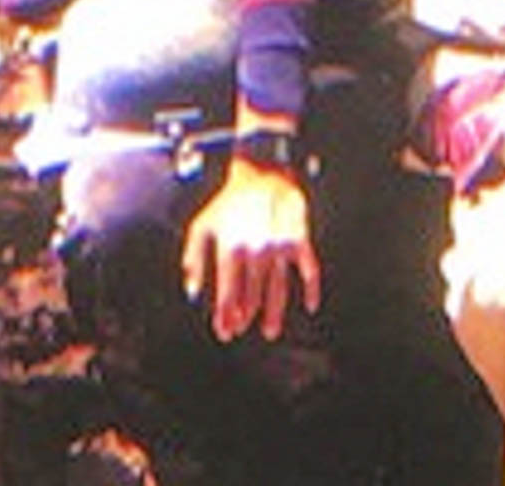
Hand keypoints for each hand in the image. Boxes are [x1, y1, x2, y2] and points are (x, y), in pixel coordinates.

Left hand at [180, 158, 320, 341]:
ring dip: (274, 312)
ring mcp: (279, 246)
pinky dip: (312, 289)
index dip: (226, 315)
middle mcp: (256, 250)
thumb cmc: (229, 200)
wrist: (262, 171)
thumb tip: (192, 292)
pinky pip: (309, 269)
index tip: (224, 333)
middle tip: (240, 330)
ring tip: (269, 331)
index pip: (229, 291)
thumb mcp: (202, 224)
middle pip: (252, 294)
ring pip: (278, 288)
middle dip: (245, 316)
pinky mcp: (299, 239)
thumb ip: (193, 258)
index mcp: (232, 247)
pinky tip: (310, 306)